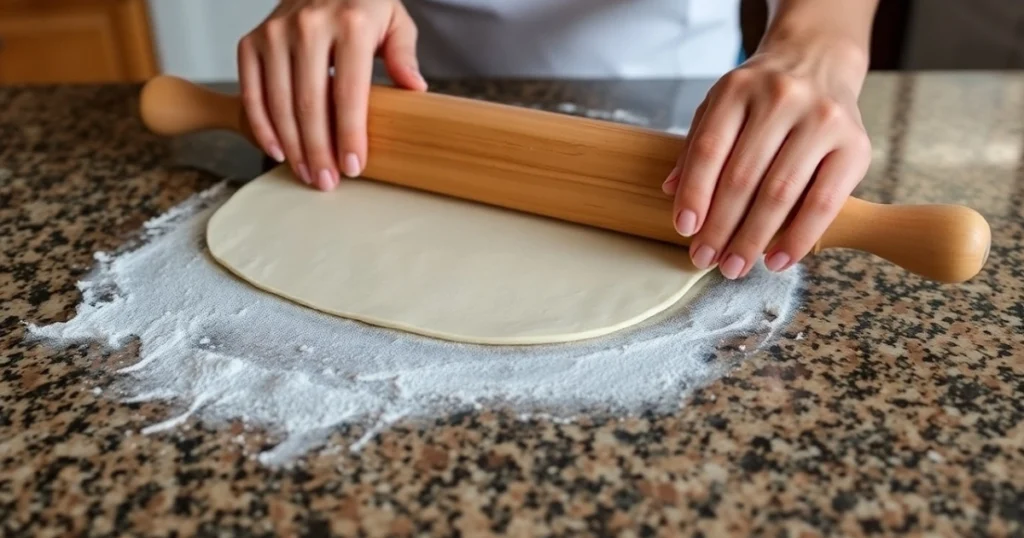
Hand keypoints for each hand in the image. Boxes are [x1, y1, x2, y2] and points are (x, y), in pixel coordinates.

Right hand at [237, 0, 426, 190]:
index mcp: (350, 24)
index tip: (353, 167)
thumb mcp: (394, 20)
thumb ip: (404, 53)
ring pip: (279, 103)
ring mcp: (275, 34)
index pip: (349, 92)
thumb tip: (415, 89)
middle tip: (327, 182)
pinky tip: (277, 151)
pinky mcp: (252, 42)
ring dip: (292, 146)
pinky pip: (251, 92)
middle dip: (318, 150)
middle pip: (310, 104)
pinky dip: (262, 126)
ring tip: (308, 173)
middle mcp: (308, 27)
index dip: (349, 135)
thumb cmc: (364, 4)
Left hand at [662, 37, 871, 278]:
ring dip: (753, 239)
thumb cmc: (761, 96)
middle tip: (705, 260)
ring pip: (780, 193)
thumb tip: (671, 192)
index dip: (694, 194)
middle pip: (742, 177)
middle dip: (720, 227)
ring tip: (735, 266)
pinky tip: (777, 261)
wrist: (818, 61)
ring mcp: (822, 120)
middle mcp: (782, 99)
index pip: (710, 149)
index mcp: (739, 88)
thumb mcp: (721, 105)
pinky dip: (798, 238)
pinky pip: (823, 202)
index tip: (685, 230)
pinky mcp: (855, 145)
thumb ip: (697, 146)